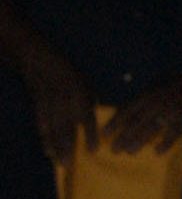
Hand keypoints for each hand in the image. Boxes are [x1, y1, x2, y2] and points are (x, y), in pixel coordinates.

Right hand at [20, 48, 95, 164]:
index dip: (90, 136)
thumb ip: (90, 103)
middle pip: (67, 129)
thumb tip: (96, 120)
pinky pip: (42, 126)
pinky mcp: (39, 108)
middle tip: (70, 164)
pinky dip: (45, 139)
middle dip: (69, 148)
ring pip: (53, 131)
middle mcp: (65, 103)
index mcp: (80, 96)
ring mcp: (50, 106)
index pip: (87, 119)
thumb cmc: (70, 76)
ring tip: (59, 161)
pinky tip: (48, 150)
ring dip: (56, 148)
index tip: (92, 151)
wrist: (43, 65)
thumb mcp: (86, 85)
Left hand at [104, 74, 181, 153]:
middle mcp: (159, 102)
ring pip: (153, 128)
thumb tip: (126, 107)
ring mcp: (173, 110)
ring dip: (140, 141)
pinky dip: (166, 142)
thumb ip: (145, 94)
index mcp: (151, 92)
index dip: (116, 121)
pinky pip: (175, 132)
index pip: (128, 109)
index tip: (105, 133)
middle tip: (114, 149)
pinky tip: (158, 152)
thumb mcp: (161, 81)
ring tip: (129, 152)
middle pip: (138, 122)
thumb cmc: (181, 83)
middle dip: (124, 136)